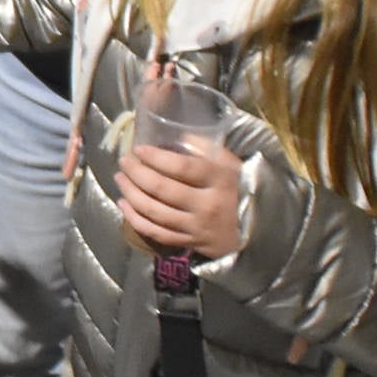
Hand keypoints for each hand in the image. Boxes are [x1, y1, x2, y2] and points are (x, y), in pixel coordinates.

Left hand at [118, 142, 242, 260]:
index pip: (183, 167)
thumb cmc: (239, 188)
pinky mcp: (189, 242)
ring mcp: (197, 226)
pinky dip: (136, 220)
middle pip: (163, 189)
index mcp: (220, 180)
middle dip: (137, 174)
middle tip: (124, 162)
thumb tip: (177, 134)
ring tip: (119, 179)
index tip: (138, 149)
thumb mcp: (231, 163)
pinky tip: (124, 205)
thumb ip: (206, 148)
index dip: (156, 157)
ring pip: (156, 212)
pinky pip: (157, 233)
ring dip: (132, 194)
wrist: (257, 230)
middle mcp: (207, 205)